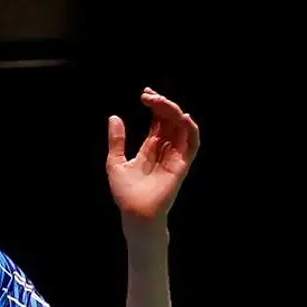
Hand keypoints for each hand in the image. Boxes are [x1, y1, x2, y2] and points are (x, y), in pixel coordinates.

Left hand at [106, 88, 200, 225]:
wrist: (134, 212)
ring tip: (159, 101)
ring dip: (173, 112)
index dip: (154, 107)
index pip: (158, 122)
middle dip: (162, 105)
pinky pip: (192, 145)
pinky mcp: (182, 165)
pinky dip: (191, 129)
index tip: (144, 94)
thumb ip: (117, 140)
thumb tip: (114, 117)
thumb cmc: (125, 192)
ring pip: (181, 128)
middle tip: (148, 94)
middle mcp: (165, 150)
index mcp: (150, 148)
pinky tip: (183, 117)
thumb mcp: (115, 161)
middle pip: (170, 122)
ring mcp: (175, 157)